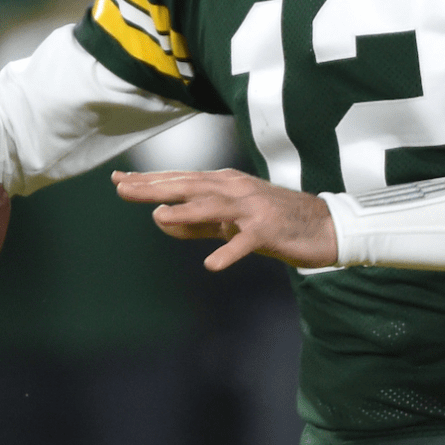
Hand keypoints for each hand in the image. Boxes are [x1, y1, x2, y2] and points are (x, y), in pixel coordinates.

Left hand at [111, 167, 337, 271]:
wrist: (326, 227)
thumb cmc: (275, 222)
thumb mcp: (231, 221)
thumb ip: (196, 222)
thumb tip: (158, 219)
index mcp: (226, 184)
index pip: (181, 180)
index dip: (150, 180)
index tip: (119, 180)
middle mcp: (237, 190)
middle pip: (190, 187)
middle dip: (156, 187)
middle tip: (123, 188)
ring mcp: (254, 209)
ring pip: (215, 207)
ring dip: (188, 212)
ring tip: (159, 216)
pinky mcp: (270, 230)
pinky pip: (246, 241)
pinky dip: (229, 252)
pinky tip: (212, 264)